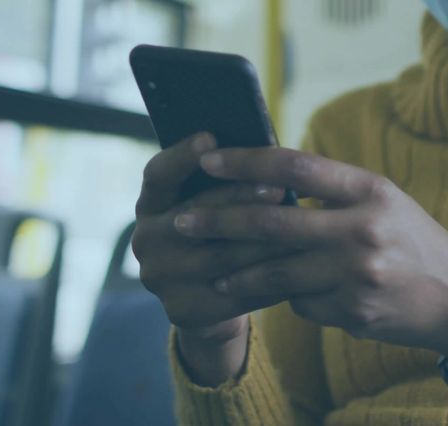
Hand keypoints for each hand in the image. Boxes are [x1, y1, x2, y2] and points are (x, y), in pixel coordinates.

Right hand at [131, 133, 293, 383]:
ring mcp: (161, 278)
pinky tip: (299, 266)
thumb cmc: (221, 235)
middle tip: (279, 188)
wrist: (209, 301)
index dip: (182, 156)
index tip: (211, 137)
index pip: (158, 174)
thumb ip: (225, 182)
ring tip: (300, 228)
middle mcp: (146, 240)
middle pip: (195, 214)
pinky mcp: (183, 310)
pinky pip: (234, 292)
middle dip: (240, 199)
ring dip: (264, 242)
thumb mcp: (214, 205)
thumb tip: (265, 149)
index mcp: (151, 204)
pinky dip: (270, 278)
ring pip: (220, 256)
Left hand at [173, 146, 447, 359]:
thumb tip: (270, 180)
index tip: (209, 159)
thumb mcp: (386, 202)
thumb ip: (336, 191)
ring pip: (276, 271)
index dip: (246, 160)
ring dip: (238, 272)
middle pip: (272, 221)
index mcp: (371, 190)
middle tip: (181, 222)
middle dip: (218, 221)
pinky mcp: (353, 312)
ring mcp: (356, 274)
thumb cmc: (417, 243)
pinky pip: (301, 304)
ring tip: (214, 271)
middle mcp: (363, 229)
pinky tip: (297, 295)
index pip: (296, 166)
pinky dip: (292, 298)